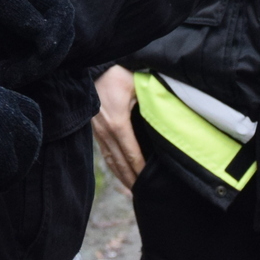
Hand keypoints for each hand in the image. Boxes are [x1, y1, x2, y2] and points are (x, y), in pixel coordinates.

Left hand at [0, 0, 74, 88]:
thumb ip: (15, 9)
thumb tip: (42, 32)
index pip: (60, 13)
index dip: (54, 35)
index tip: (41, 53)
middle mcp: (41, 3)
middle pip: (61, 36)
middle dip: (42, 60)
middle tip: (15, 75)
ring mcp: (35, 22)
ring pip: (49, 52)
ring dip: (30, 69)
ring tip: (1, 76)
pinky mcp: (25, 39)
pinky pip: (33, 58)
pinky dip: (21, 70)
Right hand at [91, 66, 145, 190]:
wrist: (91, 67)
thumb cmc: (116, 74)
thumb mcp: (137, 85)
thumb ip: (151, 100)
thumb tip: (168, 113)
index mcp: (118, 123)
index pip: (131, 153)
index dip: (140, 169)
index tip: (149, 181)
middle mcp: (105, 131)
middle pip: (119, 162)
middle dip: (130, 178)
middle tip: (142, 193)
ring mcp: (97, 131)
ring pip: (110, 159)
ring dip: (120, 175)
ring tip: (131, 187)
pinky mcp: (94, 128)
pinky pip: (103, 151)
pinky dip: (112, 164)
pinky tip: (119, 170)